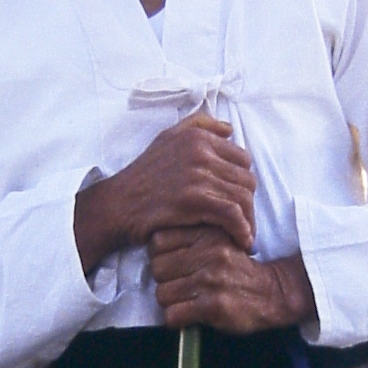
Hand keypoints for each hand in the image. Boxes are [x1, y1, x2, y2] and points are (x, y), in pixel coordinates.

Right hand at [74, 114, 256, 275]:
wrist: (119, 204)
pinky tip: (242, 241)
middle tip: (244, 222)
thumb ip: (198, 126)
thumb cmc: (143, 175)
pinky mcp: (195, 200)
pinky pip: (232, 214)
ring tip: (244, 235)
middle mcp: (200, 152)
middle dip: (248, 204)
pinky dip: (242, 230)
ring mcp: (198, 175)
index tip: (239, 200)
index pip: (243, 159)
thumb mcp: (166, 138)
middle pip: (246, 180)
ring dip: (249, 220)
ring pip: (243, 198)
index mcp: (198, 137)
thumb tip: (229, 130)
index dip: (244, 182)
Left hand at [147, 226, 316, 334]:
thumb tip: (152, 242)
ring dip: (170, 302)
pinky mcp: (213, 306)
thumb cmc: (240, 268)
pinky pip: (173, 315)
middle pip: (157, 268)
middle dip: (164, 280)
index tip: (174, 265)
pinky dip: (176, 319)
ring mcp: (210, 280)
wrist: (273, 291)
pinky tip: (188, 315)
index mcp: (208, 234)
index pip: (158, 241)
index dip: (161, 256)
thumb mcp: (220, 239)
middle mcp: (209, 254)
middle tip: (180, 285)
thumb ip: (191, 236)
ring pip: (162, 293)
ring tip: (186, 301)